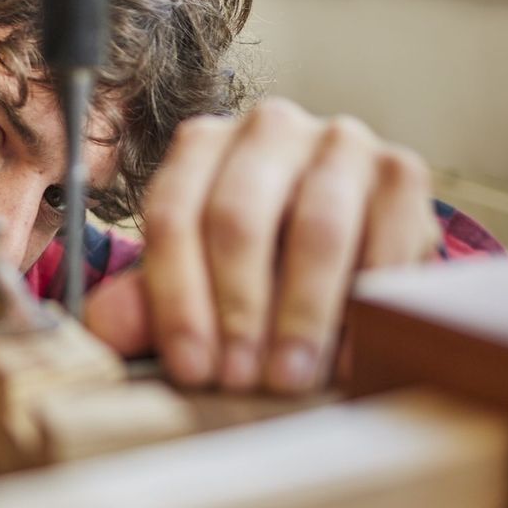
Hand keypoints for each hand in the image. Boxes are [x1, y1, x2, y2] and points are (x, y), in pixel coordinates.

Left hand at [86, 98, 442, 394]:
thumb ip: (148, 301)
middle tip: (238, 379)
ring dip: (299, 315)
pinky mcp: (402, 172)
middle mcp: (268, 128)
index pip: (172, 214)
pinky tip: (349, 359)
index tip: (190, 367)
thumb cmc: (262, 261)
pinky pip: (385, 242)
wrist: (354, 240)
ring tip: (288, 378)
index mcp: (203, 144)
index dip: (176, 298)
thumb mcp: (201, 278)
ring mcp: (339, 142)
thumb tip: (104, 327)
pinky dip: (366, 307)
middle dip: (235, 310)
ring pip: (315, 228)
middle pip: (237, 217)